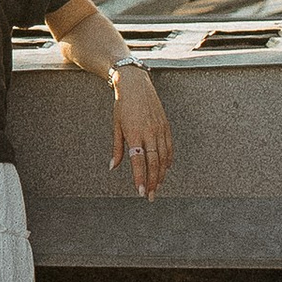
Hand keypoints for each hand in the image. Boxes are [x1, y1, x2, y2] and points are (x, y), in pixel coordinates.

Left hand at [110, 66, 172, 199]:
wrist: (135, 85)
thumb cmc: (122, 105)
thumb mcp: (116, 126)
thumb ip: (116, 148)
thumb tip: (112, 166)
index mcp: (134, 133)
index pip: (138, 161)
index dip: (140, 178)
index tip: (141, 192)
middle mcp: (149, 133)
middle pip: (153, 162)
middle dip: (152, 181)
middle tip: (151, 196)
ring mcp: (159, 129)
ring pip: (163, 157)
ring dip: (161, 174)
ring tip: (157, 186)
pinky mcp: (166, 126)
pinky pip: (169, 146)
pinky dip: (168, 159)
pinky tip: (165, 169)